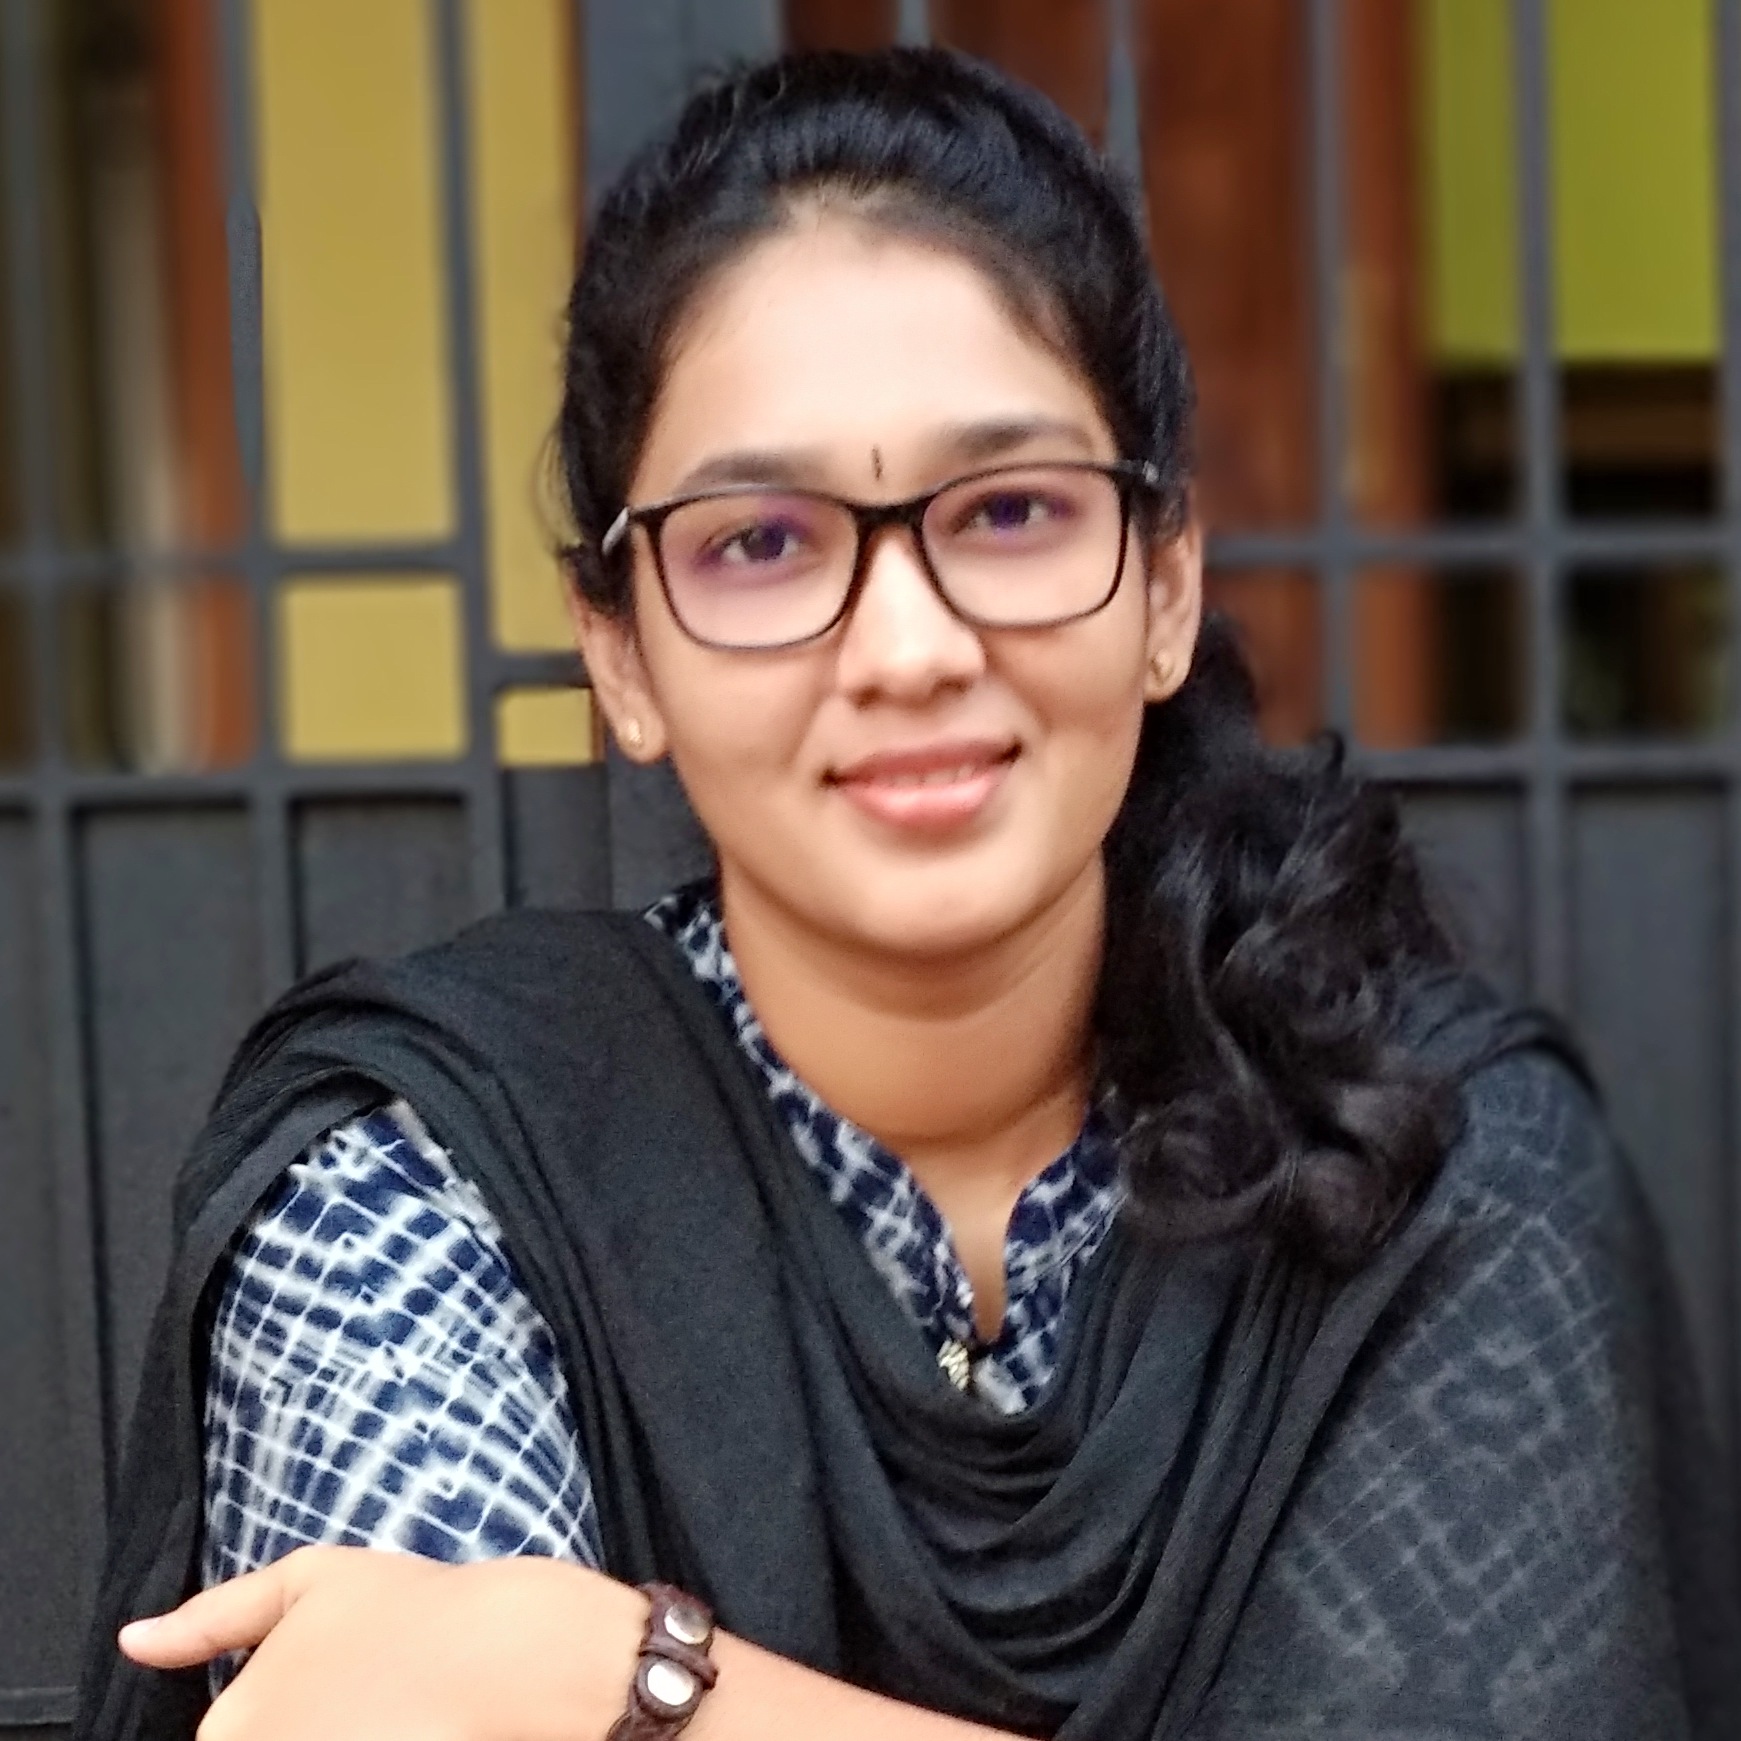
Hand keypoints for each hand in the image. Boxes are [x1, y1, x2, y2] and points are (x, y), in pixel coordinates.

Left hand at [119, 1546, 645, 1740]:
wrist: (511, 1658)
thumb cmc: (413, 1609)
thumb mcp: (310, 1579)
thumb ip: (214, 1614)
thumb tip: (132, 1642)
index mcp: (234, 1724)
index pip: (234, 1732)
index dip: (289, 1704)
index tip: (341, 1681)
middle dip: (313, 1723)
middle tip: (373, 1698)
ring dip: (344, 1730)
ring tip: (395, 1713)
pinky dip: (380, 1739)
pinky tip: (410, 1726)